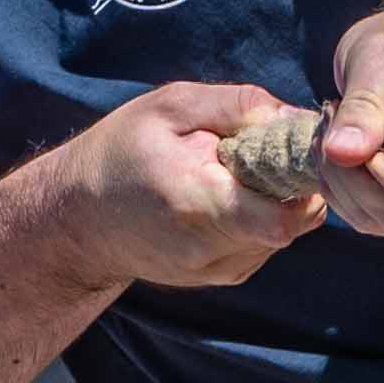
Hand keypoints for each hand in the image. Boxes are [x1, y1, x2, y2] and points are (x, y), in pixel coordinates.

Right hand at [37, 82, 325, 289]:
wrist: (79, 220)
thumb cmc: (121, 152)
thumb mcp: (170, 107)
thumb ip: (238, 106)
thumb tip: (298, 117)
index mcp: (198, 205)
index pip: (284, 217)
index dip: (305, 181)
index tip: (294, 147)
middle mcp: (211, 251)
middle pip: (294, 222)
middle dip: (294, 183)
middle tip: (266, 151)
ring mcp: (218, 272)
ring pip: (286, 234)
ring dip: (278, 200)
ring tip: (238, 172)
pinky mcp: (223, 277)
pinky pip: (267, 244)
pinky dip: (263, 216)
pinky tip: (230, 193)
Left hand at [315, 0, 383, 236]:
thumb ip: (366, 105)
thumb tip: (343, 152)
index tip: (368, 139)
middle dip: (353, 173)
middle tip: (332, 113)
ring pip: (375, 220)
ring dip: (337, 177)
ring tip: (330, 120)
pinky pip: (361, 216)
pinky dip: (334, 184)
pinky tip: (327, 143)